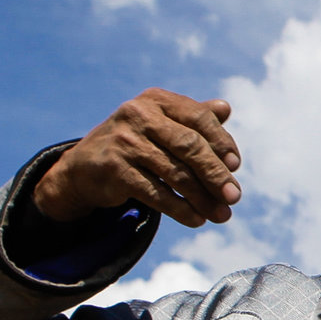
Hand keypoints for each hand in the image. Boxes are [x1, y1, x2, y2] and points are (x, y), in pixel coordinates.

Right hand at [33, 89, 242, 228]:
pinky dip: (180, 208)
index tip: (235, 165)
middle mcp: (139, 116)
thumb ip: (193, 116)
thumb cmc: (136, 142)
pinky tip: (196, 219)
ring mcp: (125, 142)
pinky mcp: (115, 170)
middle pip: (190, 146)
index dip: (221, 142)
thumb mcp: (161, 123)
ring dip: (203, 198)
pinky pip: (156, 193)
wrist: (84, 166)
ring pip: (175, 174)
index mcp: (156, 100)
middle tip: (235, 197)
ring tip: (222, 215)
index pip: (199, 118)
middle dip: (216, 174)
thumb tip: (225, 109)